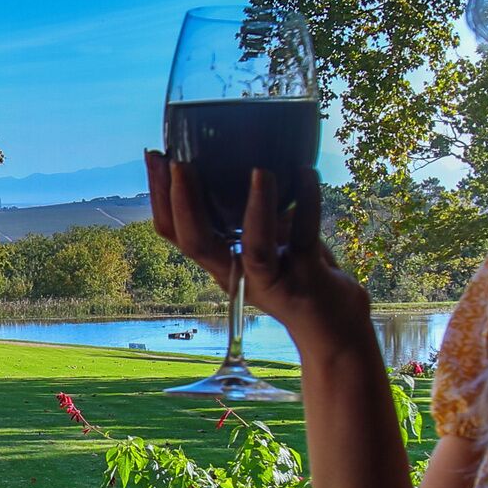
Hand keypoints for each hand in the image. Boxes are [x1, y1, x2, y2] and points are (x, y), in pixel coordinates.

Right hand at [145, 151, 372, 359]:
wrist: (332, 330)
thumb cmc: (295, 275)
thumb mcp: (264, 246)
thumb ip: (250, 216)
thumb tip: (240, 158)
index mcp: (221, 263)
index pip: (176, 234)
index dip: (160, 198)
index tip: (155, 158)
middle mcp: (238, 274)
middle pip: (198, 244)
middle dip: (183, 202)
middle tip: (179, 162)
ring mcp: (274, 280)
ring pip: (256, 247)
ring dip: (257, 207)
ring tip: (259, 170)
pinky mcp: (309, 278)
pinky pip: (306, 236)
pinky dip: (308, 201)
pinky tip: (306, 171)